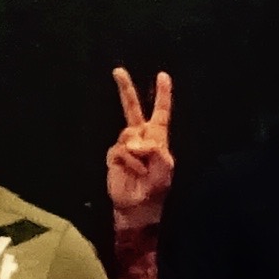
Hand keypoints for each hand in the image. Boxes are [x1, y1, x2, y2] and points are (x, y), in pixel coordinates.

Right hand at [105, 68, 175, 238]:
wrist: (137, 206)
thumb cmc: (156, 187)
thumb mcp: (165, 167)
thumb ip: (154, 149)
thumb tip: (133, 141)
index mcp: (157, 137)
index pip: (160, 112)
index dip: (163, 94)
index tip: (163, 75)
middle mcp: (140, 137)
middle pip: (132, 109)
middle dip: (126, 90)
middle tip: (118, 71)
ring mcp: (125, 145)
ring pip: (127, 133)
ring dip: (136, 151)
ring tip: (141, 169)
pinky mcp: (113, 155)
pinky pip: (119, 150)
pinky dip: (127, 161)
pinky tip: (131, 172)